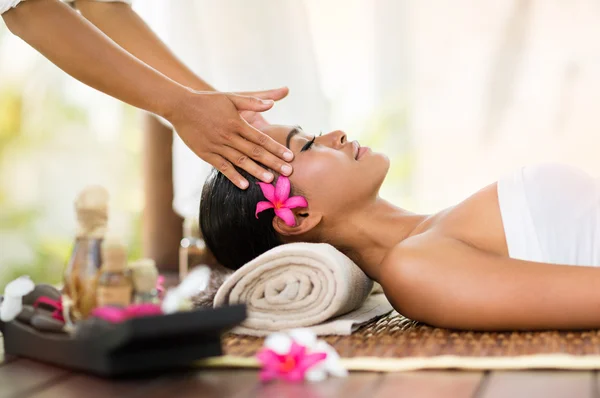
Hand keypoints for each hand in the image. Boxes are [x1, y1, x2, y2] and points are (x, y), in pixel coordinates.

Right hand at [165, 88, 293, 188]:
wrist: (180, 106)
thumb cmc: (209, 101)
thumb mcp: (231, 97)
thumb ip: (252, 101)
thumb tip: (273, 103)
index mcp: (237, 122)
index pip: (261, 138)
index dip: (276, 148)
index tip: (289, 157)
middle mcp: (229, 135)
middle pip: (255, 151)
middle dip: (273, 162)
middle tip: (288, 172)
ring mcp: (217, 146)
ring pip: (240, 161)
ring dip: (256, 171)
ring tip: (270, 179)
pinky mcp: (206, 154)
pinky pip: (222, 167)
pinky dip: (234, 176)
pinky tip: (244, 185)